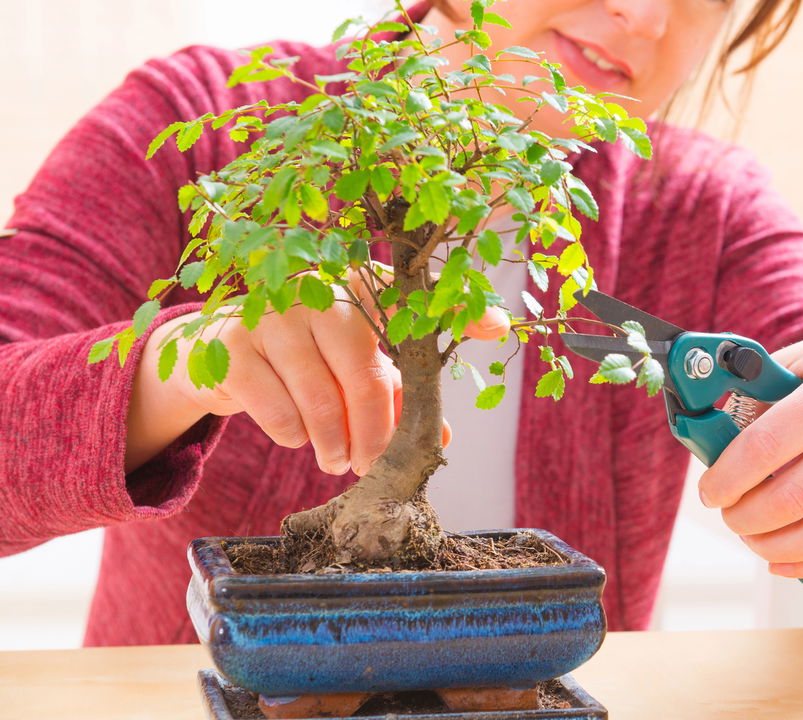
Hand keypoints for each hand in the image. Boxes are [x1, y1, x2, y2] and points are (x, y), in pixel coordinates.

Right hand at [125, 271, 509, 474]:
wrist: (215, 353)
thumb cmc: (303, 358)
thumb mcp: (352, 367)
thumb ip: (396, 394)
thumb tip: (439, 435)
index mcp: (356, 284)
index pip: (409, 295)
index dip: (455, 309)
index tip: (498, 327)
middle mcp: (316, 288)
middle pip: (365, 374)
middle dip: (375, 432)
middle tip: (373, 464)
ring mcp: (270, 314)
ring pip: (322, 402)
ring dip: (335, 445)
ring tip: (337, 460)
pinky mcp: (233, 348)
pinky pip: (281, 414)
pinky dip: (295, 437)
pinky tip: (297, 435)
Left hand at [697, 325, 802, 578]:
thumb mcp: (802, 362)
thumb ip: (757, 399)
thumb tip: (711, 447)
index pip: (768, 445)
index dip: (728, 478)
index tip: (709, 492)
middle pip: (796, 498)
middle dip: (747, 518)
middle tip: (730, 516)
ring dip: (776, 548)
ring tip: (753, 538)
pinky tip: (783, 560)